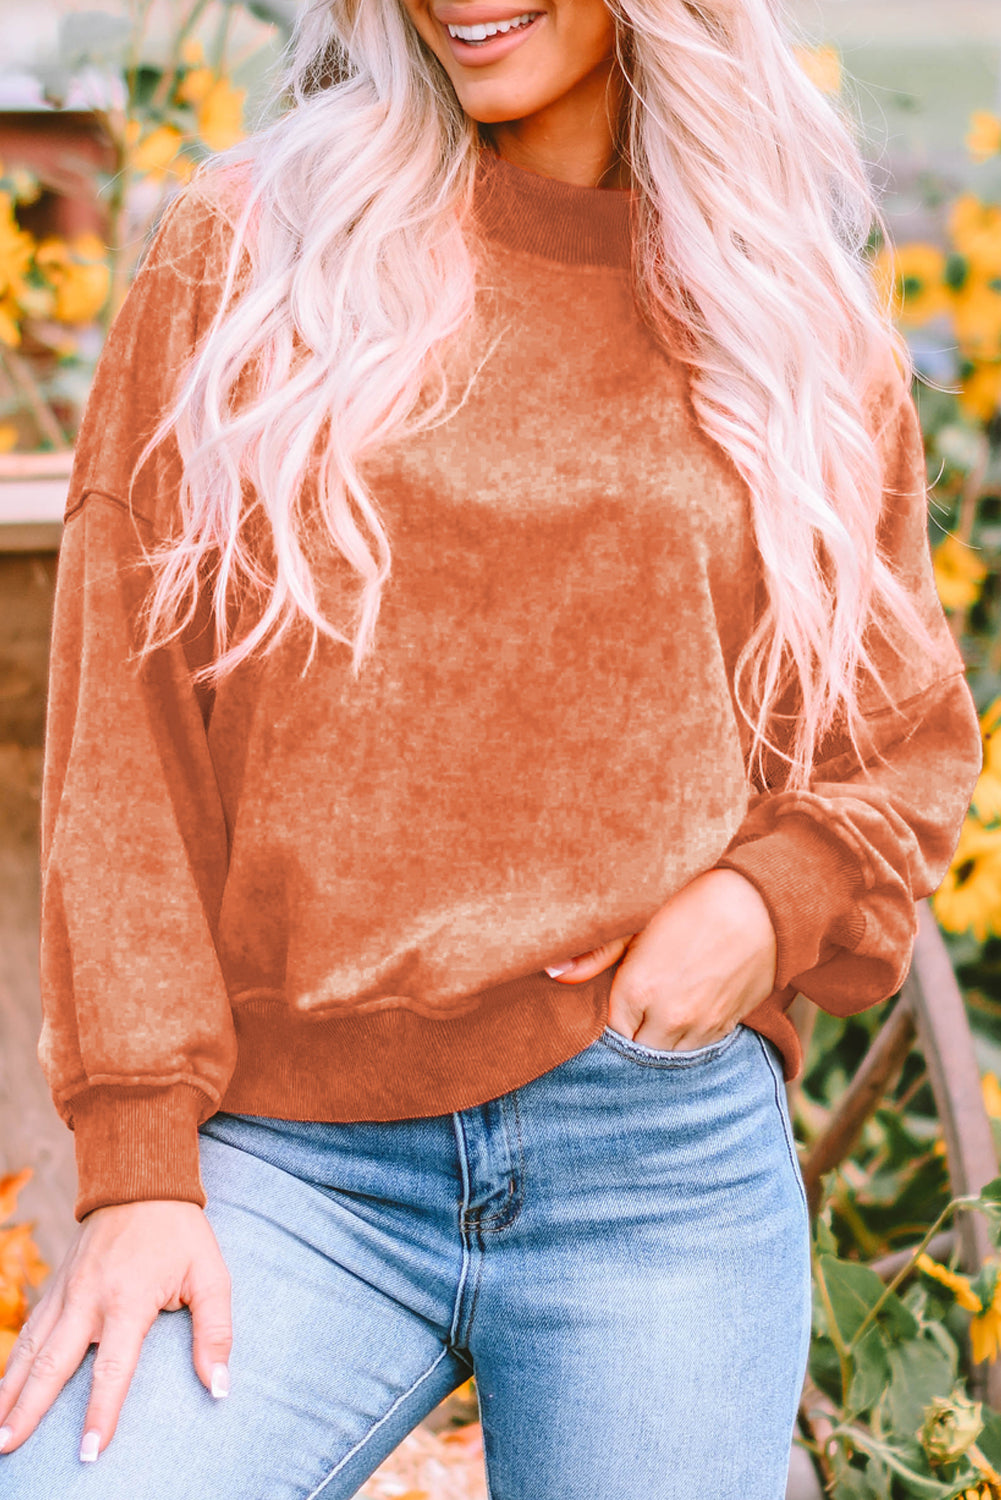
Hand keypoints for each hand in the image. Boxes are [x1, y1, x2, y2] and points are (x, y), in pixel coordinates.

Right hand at [0, 1199, 231, 1461]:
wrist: (140, 1182)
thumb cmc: (180, 1234)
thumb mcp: (210, 1275)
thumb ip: (215, 1330)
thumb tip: (219, 1385)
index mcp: (128, 1299)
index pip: (113, 1368)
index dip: (102, 1412)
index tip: (90, 1451)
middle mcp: (89, 1299)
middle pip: (54, 1364)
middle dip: (29, 1410)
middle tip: (8, 1448)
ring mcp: (66, 1291)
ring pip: (31, 1349)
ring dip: (10, 1391)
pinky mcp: (56, 1286)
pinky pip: (30, 1330)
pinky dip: (12, 1363)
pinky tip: (3, 1390)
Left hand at [544, 868, 777, 1049]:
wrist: (762, 904)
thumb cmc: (693, 900)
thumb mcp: (638, 918)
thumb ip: (595, 952)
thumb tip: (553, 972)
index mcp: (638, 990)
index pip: (605, 1034)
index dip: (600, 1026)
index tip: (601, 1013)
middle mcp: (667, 1018)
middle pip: (633, 1056)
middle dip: (626, 1043)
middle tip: (622, 1024)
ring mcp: (699, 1027)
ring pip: (665, 1061)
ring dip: (654, 1047)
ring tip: (648, 1026)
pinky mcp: (725, 1027)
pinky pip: (695, 1053)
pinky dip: (681, 1044)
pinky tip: (676, 1024)